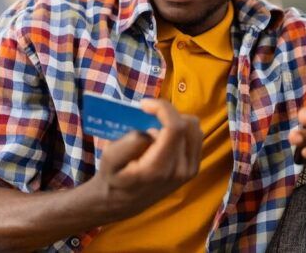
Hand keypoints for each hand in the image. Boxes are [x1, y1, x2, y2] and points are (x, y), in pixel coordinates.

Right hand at [84, 99, 202, 221]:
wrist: (124, 202)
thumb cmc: (114, 177)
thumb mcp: (109, 160)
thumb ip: (127, 143)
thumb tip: (148, 132)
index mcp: (159, 168)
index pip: (175, 128)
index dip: (163, 108)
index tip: (144, 104)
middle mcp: (180, 170)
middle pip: (187, 124)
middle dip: (167, 113)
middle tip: (148, 115)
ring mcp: (190, 170)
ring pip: (195, 128)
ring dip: (175, 120)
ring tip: (155, 127)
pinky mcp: (193, 169)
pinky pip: (196, 137)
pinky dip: (182, 129)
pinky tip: (164, 136)